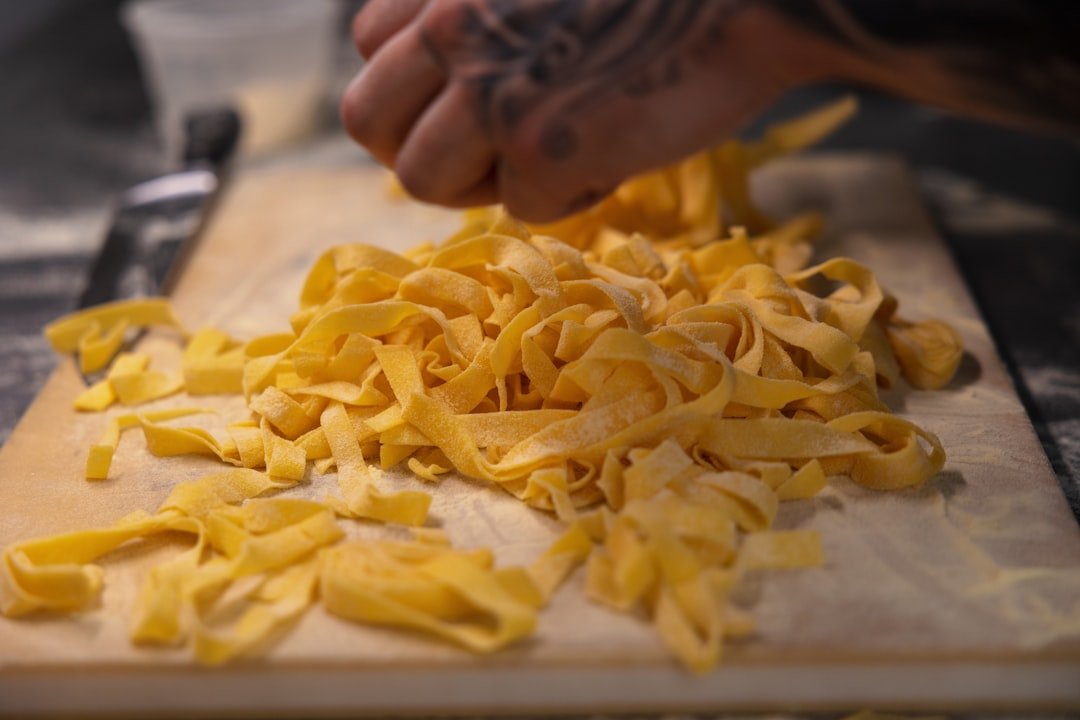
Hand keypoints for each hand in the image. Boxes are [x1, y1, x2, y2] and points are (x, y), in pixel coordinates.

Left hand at [342, 0, 826, 221]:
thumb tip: (447, 91)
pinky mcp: (542, 148)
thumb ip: (481, 15)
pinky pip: (522, 207)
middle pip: (370, 123)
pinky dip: (570, 193)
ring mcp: (490, 91)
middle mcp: (451, 27)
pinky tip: (619, 150)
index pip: (370, 51)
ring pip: (422, 179)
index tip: (471, 101)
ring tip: (552, 154)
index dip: (418, 89)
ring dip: (482, 184)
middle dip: (423, 147)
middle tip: (488, 152)